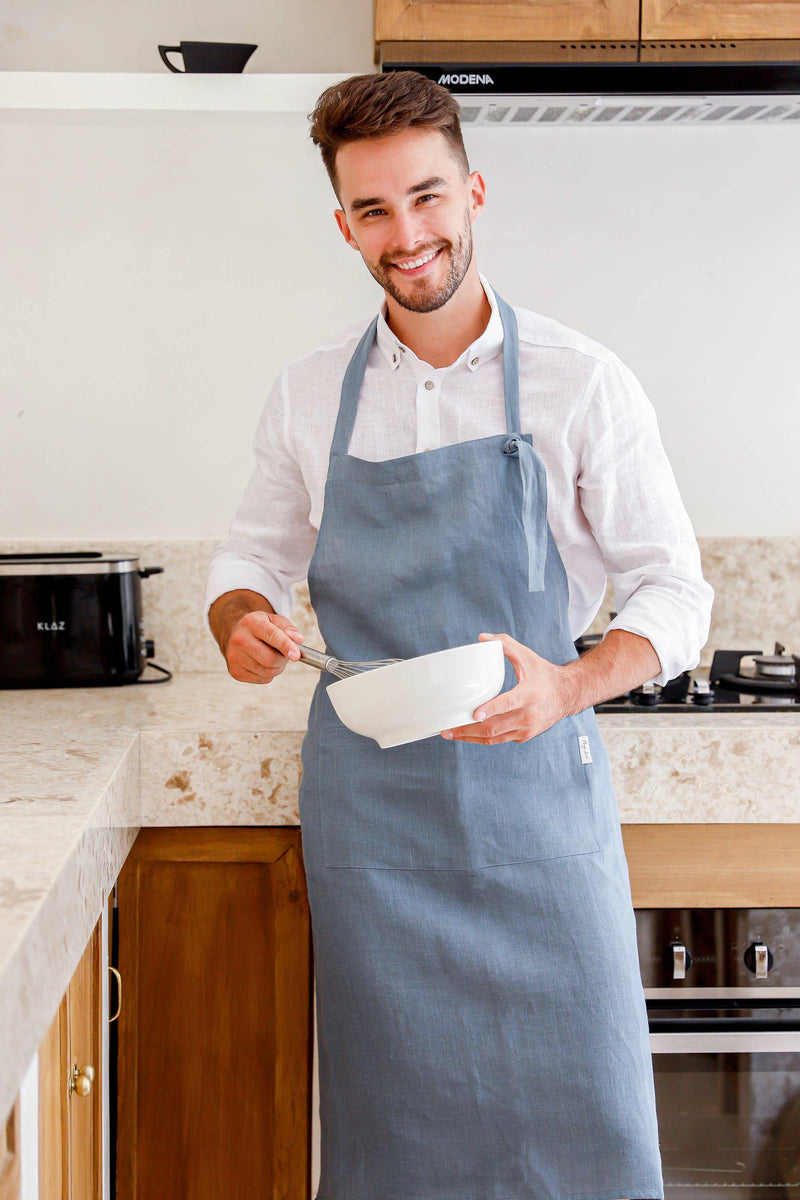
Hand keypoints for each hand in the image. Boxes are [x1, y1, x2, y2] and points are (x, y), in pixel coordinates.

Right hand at [224, 611, 303, 684]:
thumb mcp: (275, 620)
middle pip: (270, 659)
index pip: (272, 636)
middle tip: (285, 654)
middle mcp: (239, 639)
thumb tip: (298, 640)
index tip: (296, 655)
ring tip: (273, 656)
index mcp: (251, 622)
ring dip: (277, 667)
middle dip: (283, 659)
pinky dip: (268, 674)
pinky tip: (263, 663)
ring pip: (267, 671)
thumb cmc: (259, 627)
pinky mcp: (235, 671)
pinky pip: (262, 679)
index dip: (286, 646)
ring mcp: (235, 656)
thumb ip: (288, 628)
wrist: (236, 633)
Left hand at [440, 633, 571, 744]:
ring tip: (450, 733)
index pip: (507, 704)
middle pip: (494, 727)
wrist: (567, 695)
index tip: (474, 713)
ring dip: (470, 738)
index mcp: (528, 695)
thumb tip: (482, 638)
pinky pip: (499, 739)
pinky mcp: (524, 736)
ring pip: (494, 738)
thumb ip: (505, 644)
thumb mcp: (527, 656)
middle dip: (468, 729)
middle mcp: (528, 715)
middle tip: (447, 728)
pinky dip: (482, 738)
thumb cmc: (545, 675)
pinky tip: (467, 734)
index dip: (490, 709)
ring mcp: (526, 729)